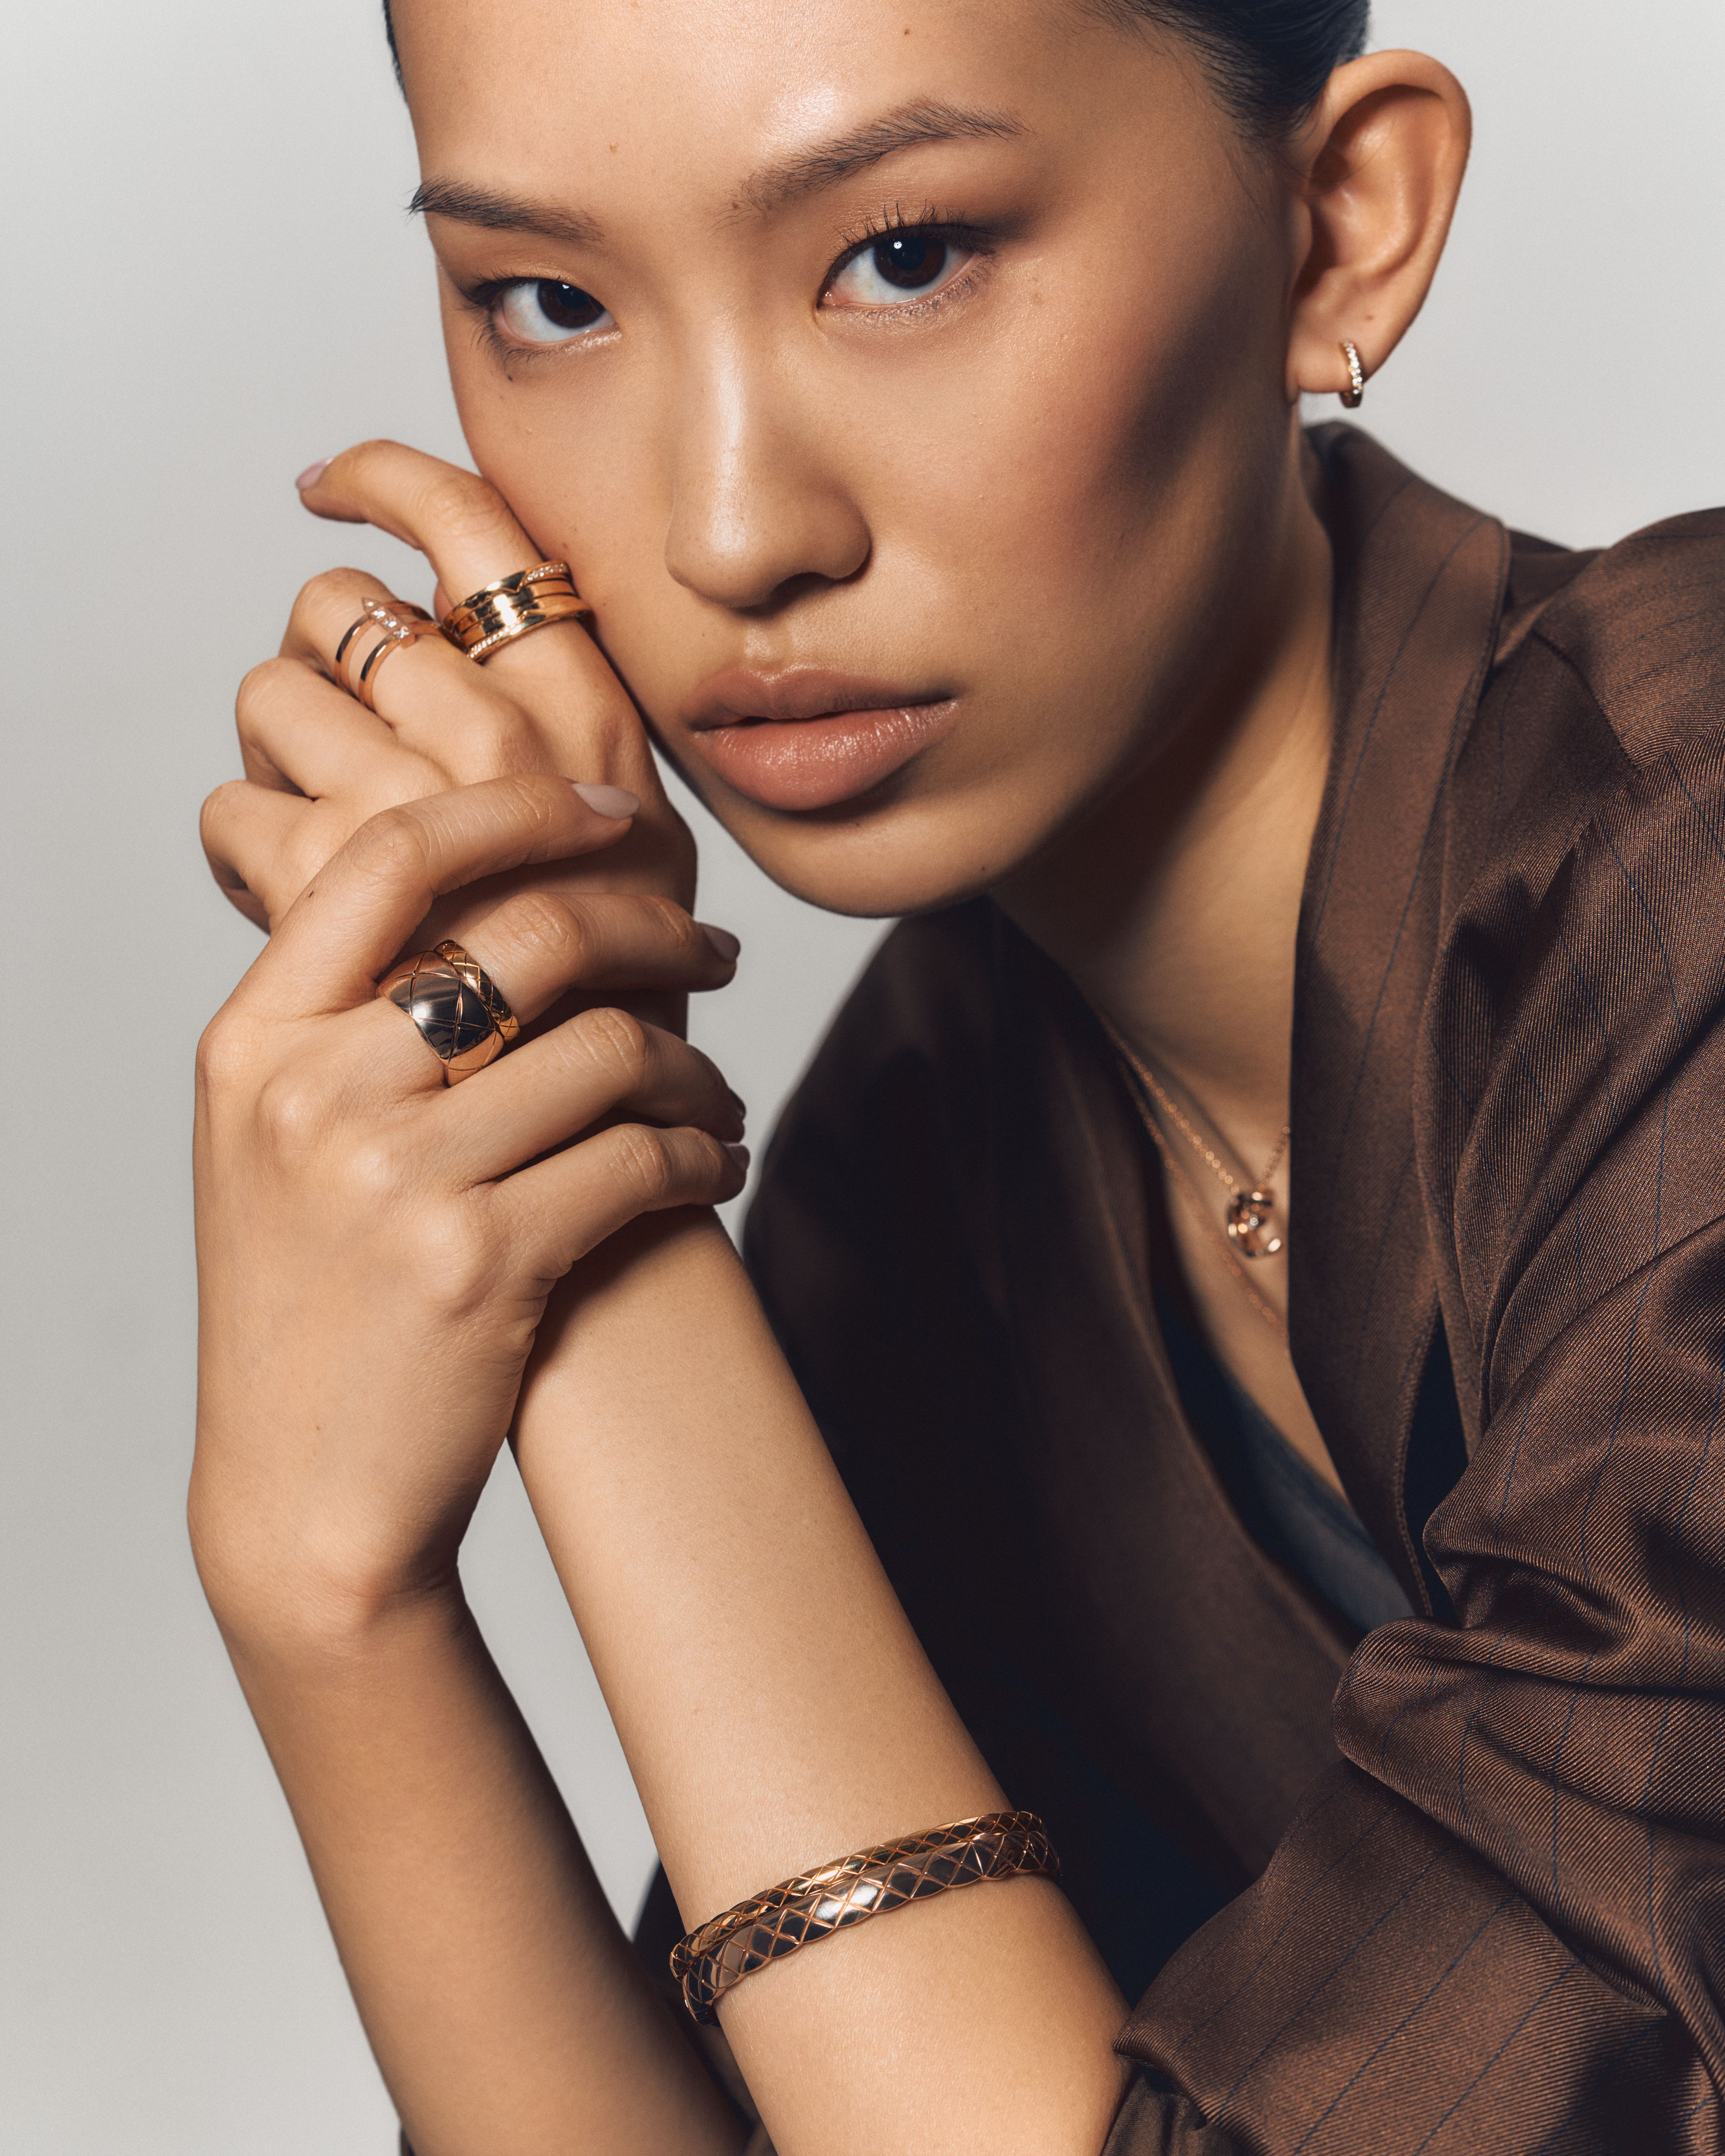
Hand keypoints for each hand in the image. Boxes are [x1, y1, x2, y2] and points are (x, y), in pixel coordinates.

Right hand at [190, 776, 744, 1646]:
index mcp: (252, 1041)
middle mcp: (314, 1094)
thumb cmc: (308, 1305)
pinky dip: (702, 1154)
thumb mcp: (275, 1141)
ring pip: (608, 1049)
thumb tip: (487, 902)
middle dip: (653, 926)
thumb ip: (347, 1020)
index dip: (518, 806)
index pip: (392, 854)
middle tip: (713, 952)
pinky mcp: (483, 1263)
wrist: (303, 1492)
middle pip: (529, 932)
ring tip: (714, 1093)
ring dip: (694, 1064)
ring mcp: (396, 1179)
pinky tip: (713, 1166)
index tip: (613, 813)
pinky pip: (638, 1159)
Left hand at [201, 440, 696, 974]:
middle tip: (346, 730)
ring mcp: (412, 806)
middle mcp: (501, 738)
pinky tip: (293, 895)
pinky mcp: (333, 885)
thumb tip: (444, 644)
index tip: (332, 486)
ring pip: (269, 694)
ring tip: (324, 823)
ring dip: (277, 751)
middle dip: (320, 656)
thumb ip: (554, 742)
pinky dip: (242, 850)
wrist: (599, 1128)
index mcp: (585, 710)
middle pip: (341, 608)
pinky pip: (231, 812)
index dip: (387, 480)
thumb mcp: (635, 843)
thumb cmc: (619, 997)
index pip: (474, 525)